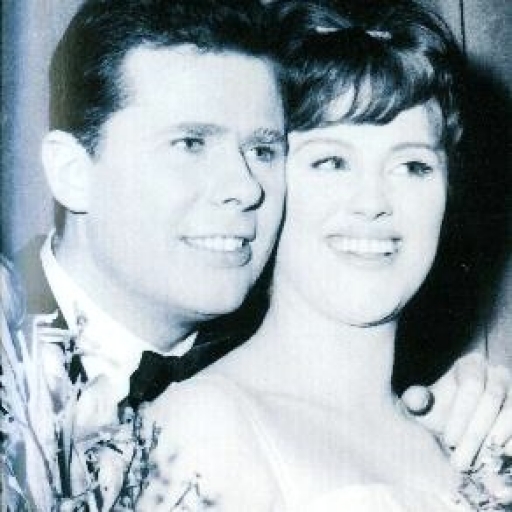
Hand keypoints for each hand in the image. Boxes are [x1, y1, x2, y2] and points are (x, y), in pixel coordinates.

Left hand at [401, 352, 511, 469]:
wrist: (465, 422)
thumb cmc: (444, 411)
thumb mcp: (427, 406)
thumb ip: (417, 401)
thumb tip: (414, 400)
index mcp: (471, 365)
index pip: (471, 384)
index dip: (461, 414)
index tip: (448, 441)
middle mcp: (498, 372)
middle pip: (492, 398)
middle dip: (475, 433)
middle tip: (461, 462)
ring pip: (511, 412)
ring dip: (495, 439)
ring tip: (479, 461)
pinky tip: (500, 457)